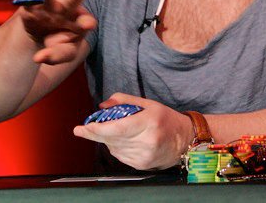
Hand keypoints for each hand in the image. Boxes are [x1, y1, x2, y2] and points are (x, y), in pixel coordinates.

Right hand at [14, 0, 96, 64]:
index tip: (89, 25)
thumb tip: (37, 58)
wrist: (45, 34)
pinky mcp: (32, 8)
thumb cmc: (61, 43)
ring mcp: (49, 8)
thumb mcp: (64, 53)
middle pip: (72, 3)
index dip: (86, 23)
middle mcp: (65, 11)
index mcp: (78, 23)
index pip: (85, 22)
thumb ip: (56, 56)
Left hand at [73, 93, 193, 170]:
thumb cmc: (165, 118)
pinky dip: (115, 147)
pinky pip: (120, 156)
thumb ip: (124, 101)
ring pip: (114, 148)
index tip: (82, 128)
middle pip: (112, 139)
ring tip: (110, 130)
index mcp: (149, 122)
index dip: (97, 129)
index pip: (117, 128)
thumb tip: (103, 106)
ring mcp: (144, 155)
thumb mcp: (147, 103)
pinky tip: (121, 140)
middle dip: (95, 134)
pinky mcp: (142, 165)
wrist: (183, 139)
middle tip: (82, 129)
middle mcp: (147, 141)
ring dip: (107, 139)